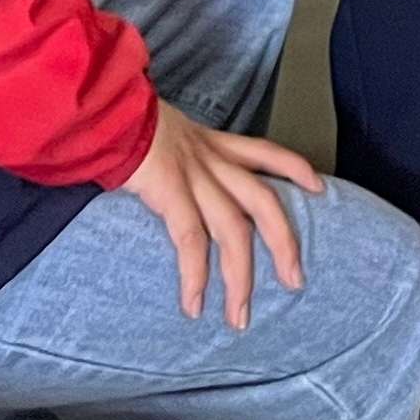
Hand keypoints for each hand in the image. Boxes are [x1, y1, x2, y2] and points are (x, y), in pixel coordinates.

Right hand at [121, 106, 324, 328]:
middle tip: (295, 281)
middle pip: (262, 200)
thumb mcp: (157, 130)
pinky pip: (190, 238)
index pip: (263, 151)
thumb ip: (167, 152)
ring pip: (233, 230)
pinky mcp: (169, 188)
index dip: (293, 167)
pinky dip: (194, 276)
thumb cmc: (119, 119)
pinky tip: (193, 306)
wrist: (102, 103)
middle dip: (284, 242)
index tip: (317, 185)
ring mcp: (192, 174)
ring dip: (240, 278)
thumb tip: (155, 172)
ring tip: (239, 317)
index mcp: (208, 142)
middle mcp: (208, 157)